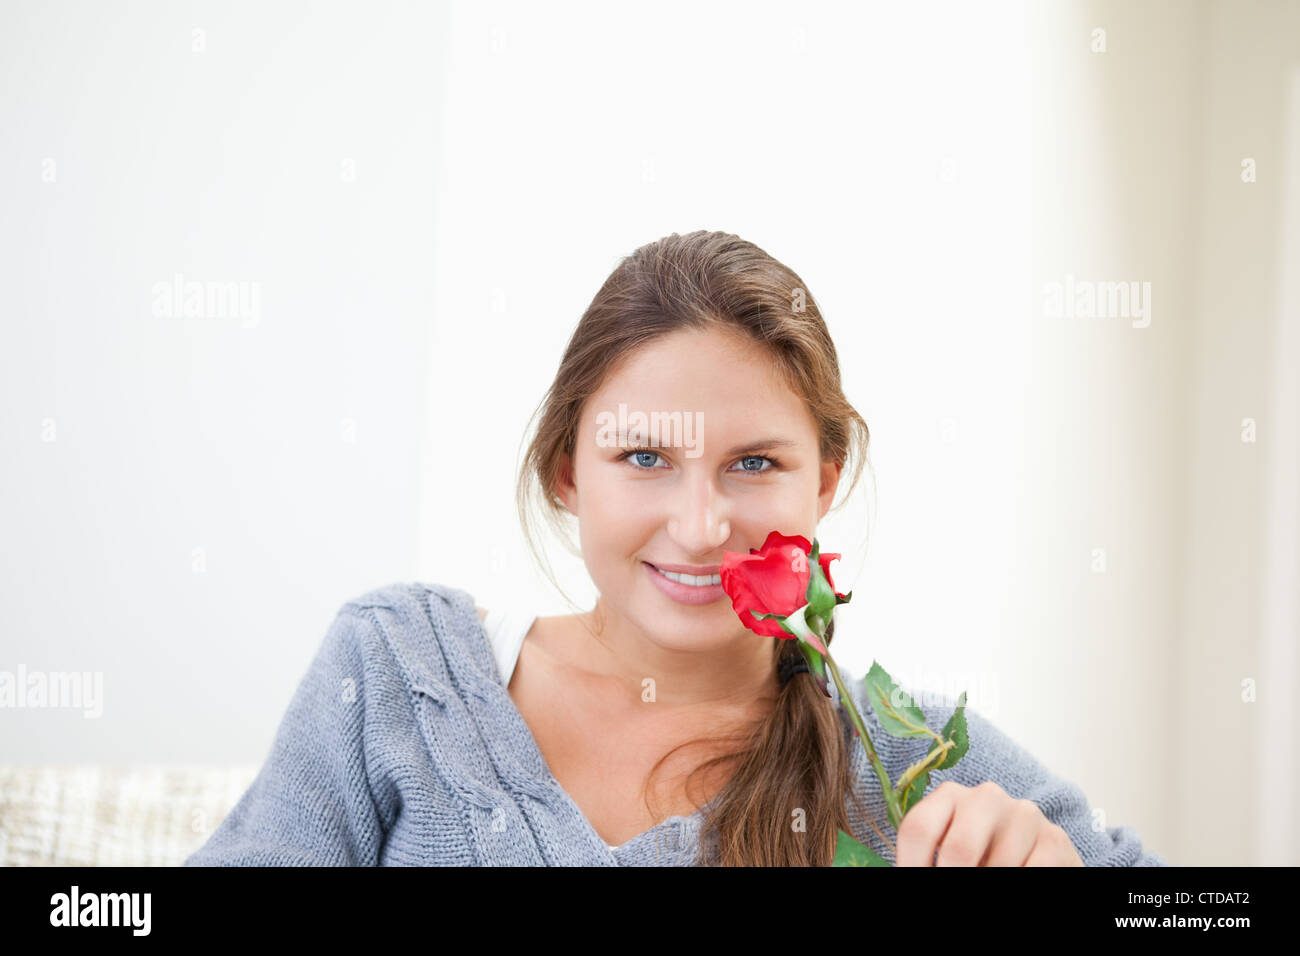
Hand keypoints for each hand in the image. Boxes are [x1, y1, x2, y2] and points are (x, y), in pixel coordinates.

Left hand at [894, 780, 1083, 865]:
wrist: (1040, 859)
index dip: (911, 864)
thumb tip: (905, 871)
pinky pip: (1030, 871)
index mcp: (950, 796)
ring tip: (989, 877)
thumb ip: (929, 859)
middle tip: (950, 906)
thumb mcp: (952, 853)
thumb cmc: (983, 857)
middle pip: (958, 849)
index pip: (918, 829)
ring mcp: (1024, 814)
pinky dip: (1020, 883)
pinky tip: (1018, 878)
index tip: (914, 882)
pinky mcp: (1055, 839)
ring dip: (990, 881)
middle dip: (951, 877)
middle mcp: (986, 796)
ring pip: (997, 867)